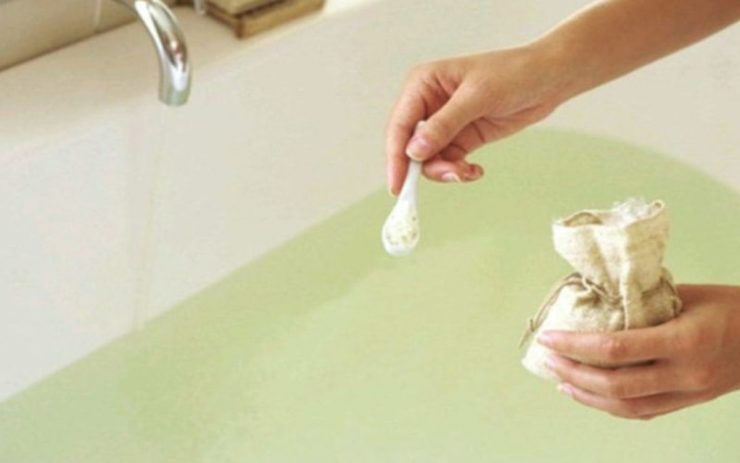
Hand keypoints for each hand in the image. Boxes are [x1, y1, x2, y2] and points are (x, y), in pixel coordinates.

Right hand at [385, 45, 568, 194]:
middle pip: (410, 146)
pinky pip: (448, 161)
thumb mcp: (477, 97)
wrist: (548, 79)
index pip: (400, 125)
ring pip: (429, 159)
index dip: (396, 156)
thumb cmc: (513, 73)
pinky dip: (459, 171)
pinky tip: (475, 170)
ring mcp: (444, 123)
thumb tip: (414, 151)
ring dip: (446, 171)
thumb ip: (444, 124)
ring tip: (467, 171)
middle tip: (450, 176)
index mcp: (422, 84)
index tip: (398, 184)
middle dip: (426, 166)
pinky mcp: (462, 137)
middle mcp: (428, 104)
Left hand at [538, 285, 739, 419]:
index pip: (615, 348)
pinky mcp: (688, 402)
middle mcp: (684, 374)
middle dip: (573, 373)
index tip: (550, 337)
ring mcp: (687, 393)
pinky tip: (589, 394)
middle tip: (548, 358)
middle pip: (614, 385)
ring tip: (560, 379)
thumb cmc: (731, 308)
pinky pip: (642, 412)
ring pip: (625, 407)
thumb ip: (643, 301)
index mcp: (683, 341)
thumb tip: (596, 296)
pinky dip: (610, 405)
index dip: (575, 345)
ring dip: (586, 395)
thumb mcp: (687, 294)